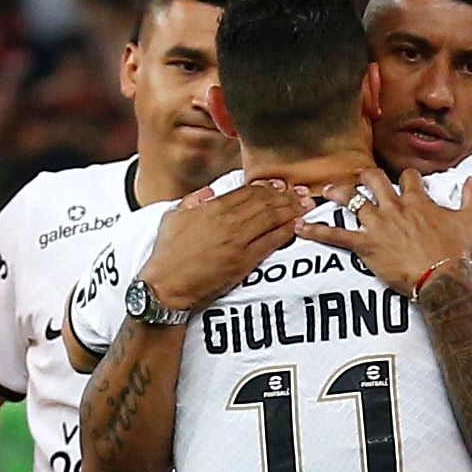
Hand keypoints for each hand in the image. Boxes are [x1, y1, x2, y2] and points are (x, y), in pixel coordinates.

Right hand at [143, 175, 319, 314]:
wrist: (165, 286)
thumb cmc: (166, 254)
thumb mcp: (172, 217)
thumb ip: (192, 201)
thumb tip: (209, 193)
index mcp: (211, 208)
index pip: (247, 191)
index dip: (267, 187)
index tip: (280, 185)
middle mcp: (227, 220)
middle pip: (264, 202)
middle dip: (286, 195)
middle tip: (301, 193)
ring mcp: (237, 240)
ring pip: (272, 218)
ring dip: (292, 209)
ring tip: (306, 205)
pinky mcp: (244, 261)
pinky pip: (272, 241)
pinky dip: (287, 231)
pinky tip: (298, 226)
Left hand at [300, 166, 471, 297]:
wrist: (441, 276)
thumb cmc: (454, 251)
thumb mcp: (470, 221)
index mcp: (417, 201)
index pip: (408, 177)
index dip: (406, 177)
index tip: (406, 180)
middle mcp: (394, 207)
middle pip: (373, 179)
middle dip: (365, 177)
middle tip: (359, 180)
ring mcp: (377, 224)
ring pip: (351, 200)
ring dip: (337, 194)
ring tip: (327, 192)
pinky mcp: (365, 244)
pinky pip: (336, 235)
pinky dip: (315, 231)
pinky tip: (299, 227)